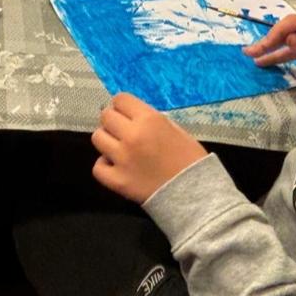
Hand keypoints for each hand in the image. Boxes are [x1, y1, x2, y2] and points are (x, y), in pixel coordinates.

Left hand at [92, 93, 208, 203]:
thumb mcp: (176, 130)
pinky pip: (97, 167)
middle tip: (122, 130)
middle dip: (113, 121)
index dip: (122, 106)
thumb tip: (133, 117)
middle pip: (105, 116)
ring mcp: (122, 158)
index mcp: (149, 120)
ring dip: (107, 141)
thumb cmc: (191, 160)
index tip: (126, 113)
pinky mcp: (117, 181)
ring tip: (119, 148)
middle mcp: (132, 136)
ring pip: (97, 138)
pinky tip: (116, 166)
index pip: (120, 99)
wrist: (197, 195)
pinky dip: (104, 166)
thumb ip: (151, 121)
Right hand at [242, 15, 295, 81]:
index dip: (275, 34)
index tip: (263, 48)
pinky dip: (283, 54)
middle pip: (287, 30)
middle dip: (267, 41)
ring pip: (289, 40)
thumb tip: (288, 39)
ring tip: (254, 57)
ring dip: (272, 48)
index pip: (292, 23)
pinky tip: (270, 60)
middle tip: (249, 52)